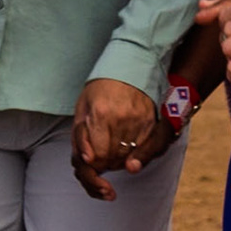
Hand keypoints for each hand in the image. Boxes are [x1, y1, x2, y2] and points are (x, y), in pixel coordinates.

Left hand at [70, 78, 156, 200]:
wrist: (126, 69)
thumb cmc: (100, 90)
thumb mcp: (81, 111)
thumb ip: (80, 138)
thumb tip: (88, 160)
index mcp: (100, 114)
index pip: (97, 156)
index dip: (93, 161)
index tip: (92, 156)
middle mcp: (121, 118)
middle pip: (113, 158)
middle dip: (104, 161)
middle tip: (101, 149)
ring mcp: (139, 120)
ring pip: (128, 156)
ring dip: (118, 159)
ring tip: (112, 145)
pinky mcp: (150, 122)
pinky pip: (142, 148)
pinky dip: (133, 152)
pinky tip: (125, 144)